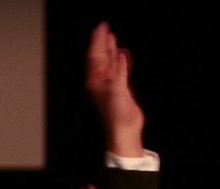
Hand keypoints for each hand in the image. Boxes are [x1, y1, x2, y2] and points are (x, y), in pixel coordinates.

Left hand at [85, 23, 143, 156]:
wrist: (124, 130)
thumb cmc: (116, 113)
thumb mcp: (117, 88)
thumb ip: (119, 70)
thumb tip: (121, 54)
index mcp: (95, 80)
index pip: (95, 55)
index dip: (98, 40)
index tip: (101, 27)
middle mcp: (100, 81)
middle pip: (100, 57)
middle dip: (102, 42)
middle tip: (105, 28)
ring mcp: (110, 85)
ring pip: (110, 63)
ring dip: (111, 51)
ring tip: (112, 38)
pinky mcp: (120, 89)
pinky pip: (120, 70)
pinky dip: (122, 62)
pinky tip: (125, 54)